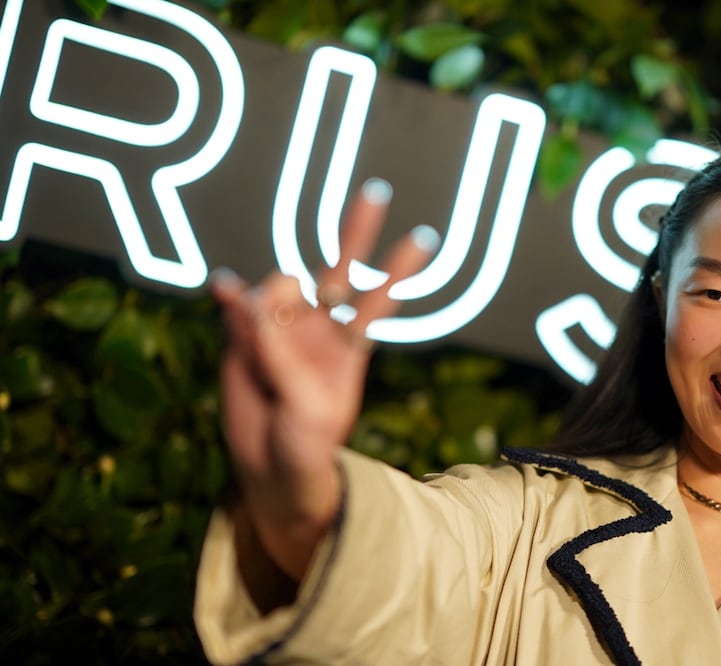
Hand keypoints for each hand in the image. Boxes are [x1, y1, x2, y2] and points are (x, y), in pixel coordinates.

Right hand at [211, 179, 437, 579]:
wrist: (271, 470)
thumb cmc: (305, 443)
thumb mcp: (307, 407)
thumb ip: (284, 354)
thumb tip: (254, 299)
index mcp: (349, 346)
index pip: (377, 298)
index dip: (398, 270)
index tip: (425, 238)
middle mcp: (319, 327)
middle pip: (341, 267)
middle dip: (358, 231)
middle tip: (378, 191)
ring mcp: (281, 327)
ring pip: (279, 288)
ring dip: (270, 308)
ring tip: (261, 358)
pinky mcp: (243, 337)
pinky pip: (237, 307)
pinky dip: (231, 296)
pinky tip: (221, 286)